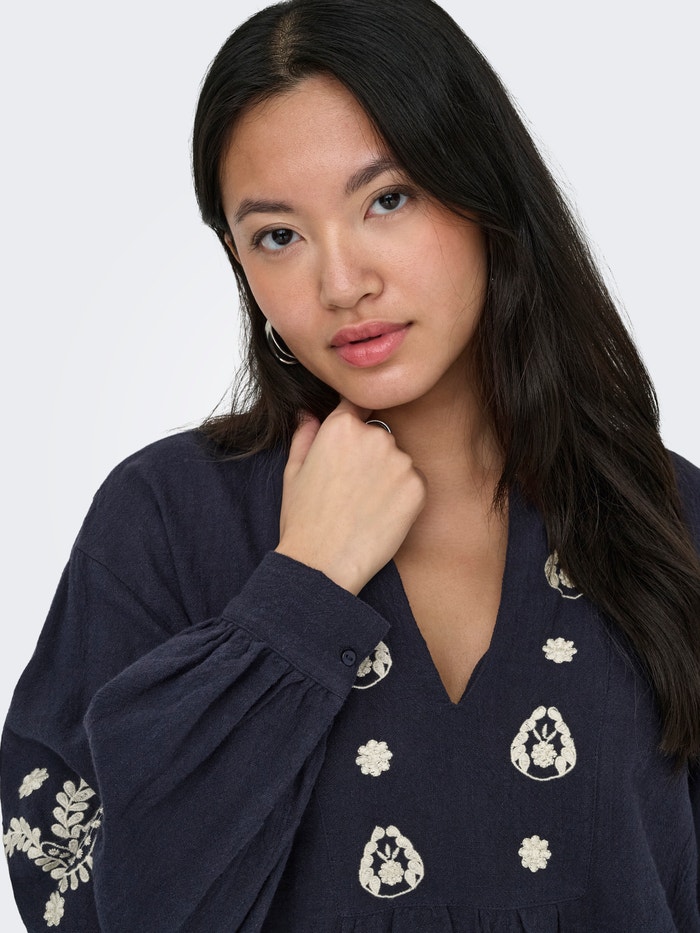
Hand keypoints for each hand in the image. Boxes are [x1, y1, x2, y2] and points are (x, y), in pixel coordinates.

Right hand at [275, 399, 425, 593]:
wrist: (323, 564)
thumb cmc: (303, 520)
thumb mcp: (293, 470)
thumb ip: (305, 434)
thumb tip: (310, 414)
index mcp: (342, 426)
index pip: (357, 406)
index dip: (355, 424)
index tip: (351, 445)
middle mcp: (374, 436)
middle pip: (380, 435)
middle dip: (370, 455)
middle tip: (352, 489)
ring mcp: (400, 461)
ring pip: (399, 460)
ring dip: (388, 476)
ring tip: (365, 506)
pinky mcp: (418, 486)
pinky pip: (415, 483)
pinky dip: (403, 496)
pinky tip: (381, 516)